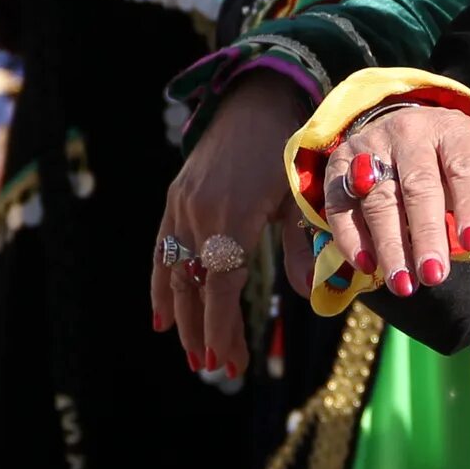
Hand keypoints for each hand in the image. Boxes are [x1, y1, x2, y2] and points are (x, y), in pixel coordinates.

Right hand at [149, 75, 314, 377]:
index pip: (220, 286)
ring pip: (175, 273)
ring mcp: (181, 206)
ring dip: (185, 318)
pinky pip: (161, 250)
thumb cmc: (290, 148)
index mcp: (233, 216)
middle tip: (222, 368)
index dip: (221, 326)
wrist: (257, 99)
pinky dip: (161, 286)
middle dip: (206, 332)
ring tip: (196, 355)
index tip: (227, 361)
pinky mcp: (175, 199)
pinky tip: (161, 319)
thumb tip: (308, 296)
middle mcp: (199, 213)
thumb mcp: (301, 197)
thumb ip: (302, 246)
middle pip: (195, 287)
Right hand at [317, 104, 469, 306]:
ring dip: (390, 245)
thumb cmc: (450, 160)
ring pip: (378, 198)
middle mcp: (410, 133)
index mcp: (453, 132)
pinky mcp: (340, 164)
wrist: (405, 127)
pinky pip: (340, 203)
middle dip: (426, 233)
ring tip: (404, 285)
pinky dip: (350, 236)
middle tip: (434, 276)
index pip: (464, 167)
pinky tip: (366, 265)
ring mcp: (371, 146)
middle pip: (418, 185)